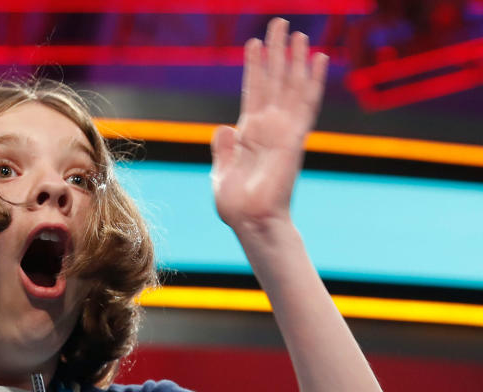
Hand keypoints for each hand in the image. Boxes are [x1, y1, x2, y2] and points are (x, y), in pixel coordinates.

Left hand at [210, 18, 327, 235]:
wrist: (251, 221)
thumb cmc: (237, 204)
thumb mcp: (221, 172)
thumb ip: (222, 149)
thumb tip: (223, 128)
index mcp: (250, 133)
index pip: (253, 91)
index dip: (254, 67)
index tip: (254, 42)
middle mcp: (269, 127)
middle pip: (275, 80)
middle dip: (276, 51)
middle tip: (278, 22)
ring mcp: (283, 130)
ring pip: (291, 85)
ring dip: (294, 58)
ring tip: (297, 31)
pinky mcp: (294, 137)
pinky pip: (306, 103)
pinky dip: (313, 80)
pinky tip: (319, 58)